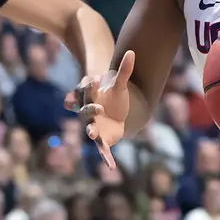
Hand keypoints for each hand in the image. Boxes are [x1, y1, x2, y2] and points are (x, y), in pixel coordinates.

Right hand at [71, 50, 134, 170]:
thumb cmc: (115, 97)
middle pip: (87, 113)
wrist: (115, 114)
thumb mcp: (120, 84)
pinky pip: (103, 150)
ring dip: (93, 133)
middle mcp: (91, 115)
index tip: (94, 78)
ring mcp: (95, 129)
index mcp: (93, 100)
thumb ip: (125, 70)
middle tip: (97, 108)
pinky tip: (112, 167)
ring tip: (93, 134)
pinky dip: (107, 158)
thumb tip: (132, 52)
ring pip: (92, 132)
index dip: (90, 87)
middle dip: (89, 110)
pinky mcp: (103, 141)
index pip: (88, 93)